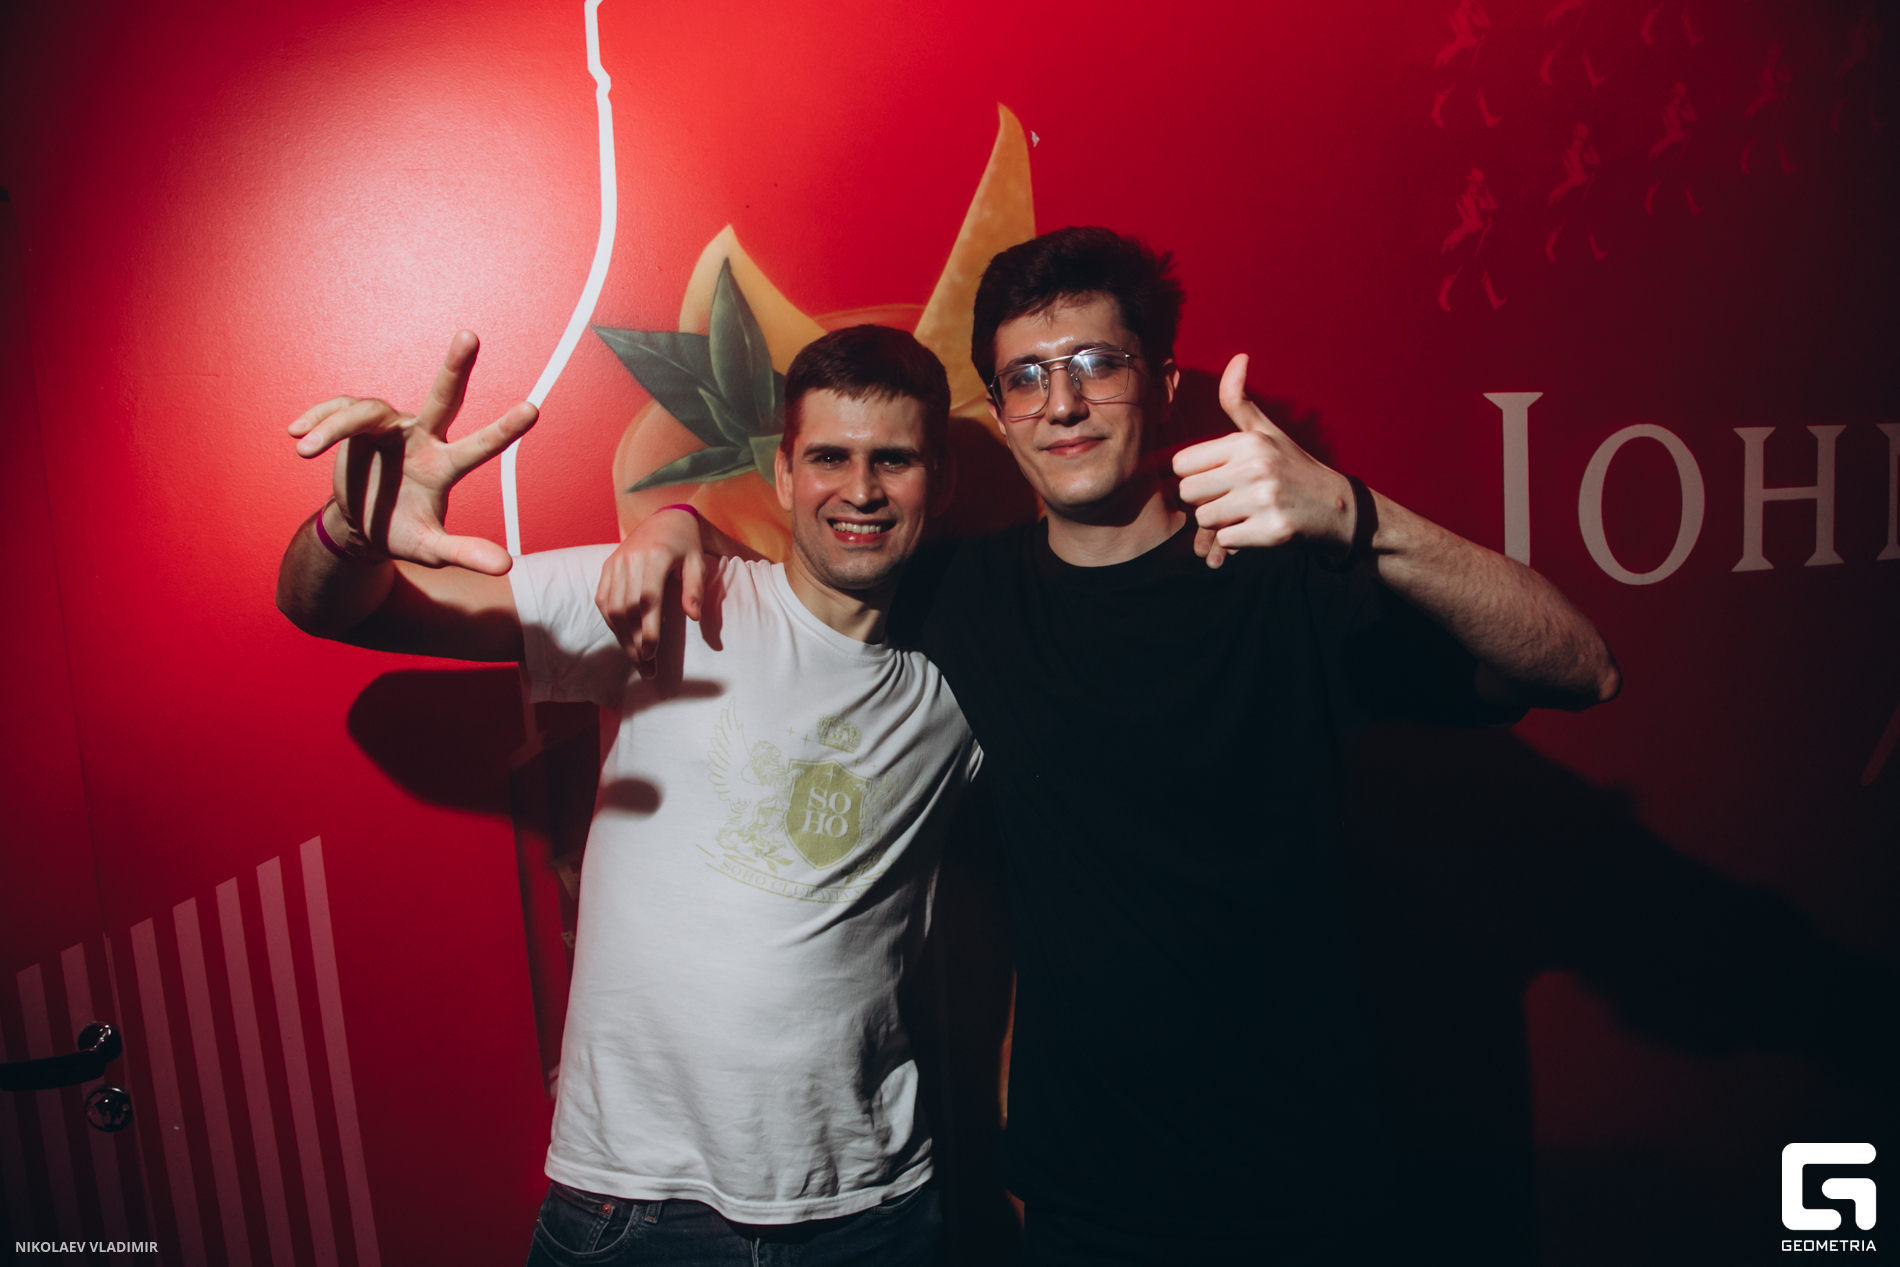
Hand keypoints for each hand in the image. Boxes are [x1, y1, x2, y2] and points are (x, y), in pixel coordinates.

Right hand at [288, 330, 535, 573]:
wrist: (363, 528)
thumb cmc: (405, 534)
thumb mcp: (432, 549)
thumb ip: (465, 553)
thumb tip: (506, 567)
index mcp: (443, 467)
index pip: (477, 448)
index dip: (503, 430)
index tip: (533, 409)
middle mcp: (421, 438)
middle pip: (443, 398)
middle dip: (456, 368)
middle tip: (470, 335)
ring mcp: (389, 428)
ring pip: (366, 411)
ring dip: (333, 427)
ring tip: (304, 451)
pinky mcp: (357, 425)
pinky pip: (338, 412)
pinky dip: (318, 421)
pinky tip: (296, 434)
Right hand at [595, 508, 708, 676]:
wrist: (664, 519)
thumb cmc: (686, 544)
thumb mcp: (698, 563)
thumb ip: (695, 589)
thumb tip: (694, 617)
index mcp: (655, 557)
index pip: (647, 599)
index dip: (647, 629)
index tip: (652, 654)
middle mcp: (630, 559)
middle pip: (626, 608)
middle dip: (634, 642)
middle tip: (647, 669)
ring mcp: (615, 563)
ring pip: (611, 608)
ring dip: (621, 638)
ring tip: (636, 661)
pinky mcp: (607, 567)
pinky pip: (603, 600)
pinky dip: (611, 623)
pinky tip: (623, 639)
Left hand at [1173, 354, 1354, 566]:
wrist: (1339, 510)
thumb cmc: (1295, 469)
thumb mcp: (1268, 433)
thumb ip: (1240, 401)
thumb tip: (1238, 357)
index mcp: (1248, 442)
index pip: (1181, 464)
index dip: (1195, 476)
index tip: (1218, 479)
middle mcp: (1255, 466)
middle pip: (1188, 493)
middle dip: (1204, 501)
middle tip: (1231, 500)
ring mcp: (1265, 499)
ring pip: (1204, 519)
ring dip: (1220, 524)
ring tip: (1246, 514)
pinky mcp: (1273, 531)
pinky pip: (1226, 541)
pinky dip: (1237, 541)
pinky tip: (1259, 529)